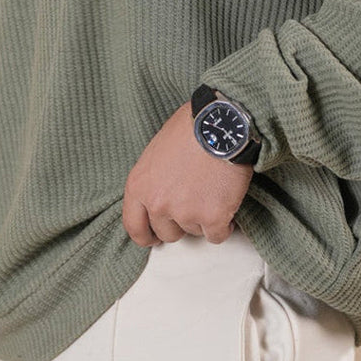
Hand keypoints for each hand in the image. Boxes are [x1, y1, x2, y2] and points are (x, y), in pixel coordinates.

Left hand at [122, 100, 253, 245]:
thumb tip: (160, 198)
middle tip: (194, 204)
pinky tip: (226, 205)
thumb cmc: (190, 129)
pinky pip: (217, 235)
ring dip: (204, 218)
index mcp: (139, 186)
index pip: (134, 226)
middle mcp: (158, 204)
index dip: (146, 235)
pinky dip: (224, 224)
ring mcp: (185, 213)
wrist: (220, 123)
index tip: (155, 236)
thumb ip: (153, 182)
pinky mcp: (213, 218)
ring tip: (212, 191)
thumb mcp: (155, 153)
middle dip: (180, 223)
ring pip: (194, 232)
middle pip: (167, 233)